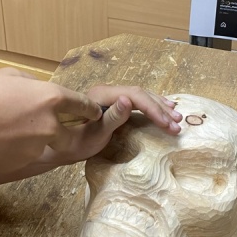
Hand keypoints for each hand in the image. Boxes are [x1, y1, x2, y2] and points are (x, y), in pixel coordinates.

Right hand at [0, 68, 103, 183]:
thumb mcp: (6, 76)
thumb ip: (27, 82)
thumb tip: (34, 86)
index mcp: (51, 98)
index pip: (82, 105)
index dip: (90, 109)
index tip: (95, 112)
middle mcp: (51, 125)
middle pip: (71, 135)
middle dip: (67, 134)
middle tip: (57, 130)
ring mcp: (39, 147)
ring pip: (46, 145)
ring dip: (37, 141)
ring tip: (12, 132)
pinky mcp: (24, 163)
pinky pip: (27, 155)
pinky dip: (18, 150)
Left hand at [35, 84, 181, 170]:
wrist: (59, 145)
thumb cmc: (75, 144)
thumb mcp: (94, 135)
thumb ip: (112, 117)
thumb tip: (127, 99)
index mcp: (102, 95)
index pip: (135, 96)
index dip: (153, 109)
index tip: (167, 125)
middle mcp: (107, 91)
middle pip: (140, 94)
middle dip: (160, 109)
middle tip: (177, 125)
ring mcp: (110, 96)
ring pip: (141, 96)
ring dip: (160, 107)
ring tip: (176, 118)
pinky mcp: (113, 103)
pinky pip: (137, 100)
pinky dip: (153, 105)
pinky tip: (164, 109)